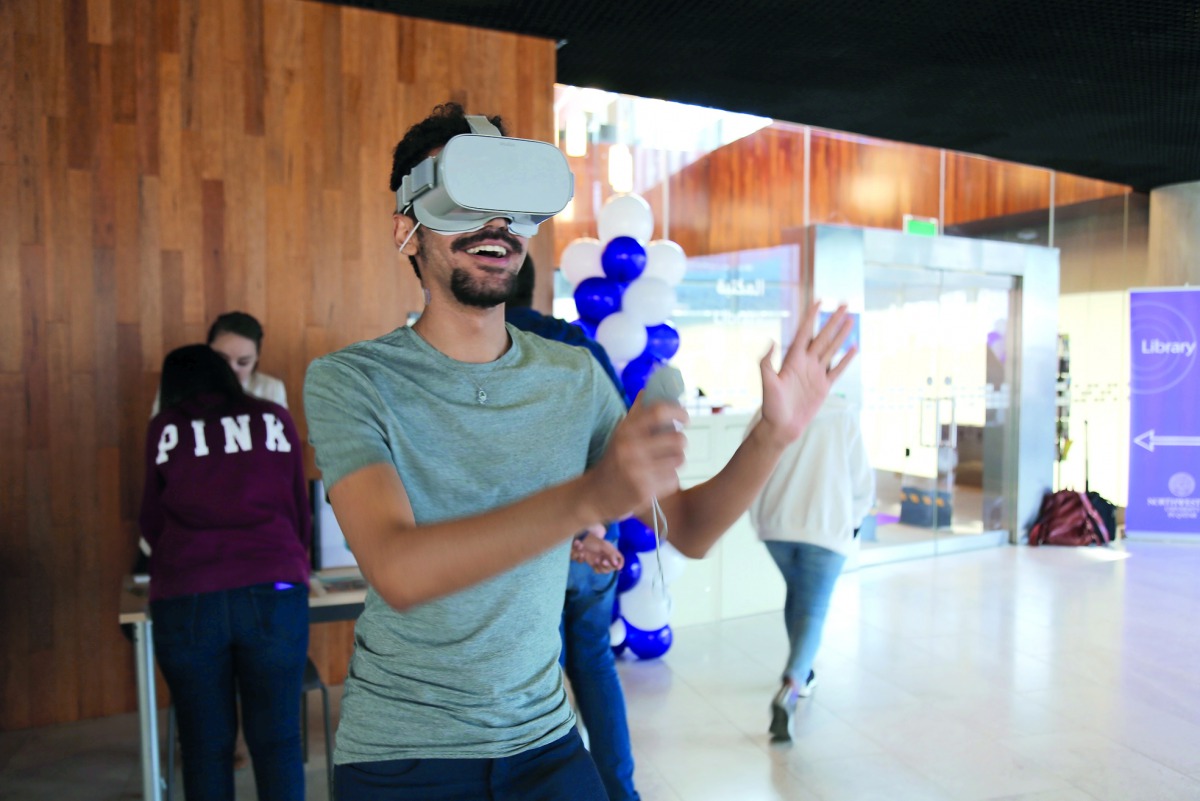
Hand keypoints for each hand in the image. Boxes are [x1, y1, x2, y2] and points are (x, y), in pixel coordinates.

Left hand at [570, 525, 624, 572]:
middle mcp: (608, 557)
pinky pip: (597, 570)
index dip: (621, 563)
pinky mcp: (594, 564)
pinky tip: (593, 562)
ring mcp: (601, 561)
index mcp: (612, 552)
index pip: (620, 559)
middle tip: (603, 561)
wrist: (582, 541)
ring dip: (601, 567)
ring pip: (605, 570)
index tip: (617, 567)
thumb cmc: (593, 541)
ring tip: (596, 560)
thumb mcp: (603, 546)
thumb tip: (616, 564)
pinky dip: (595, 568)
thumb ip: (611, 554)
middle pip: (612, 567)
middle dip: (608, 566)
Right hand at [585, 399, 687, 522]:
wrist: (594, 494)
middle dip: (681, 442)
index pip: (659, 411)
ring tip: (664, 463)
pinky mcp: (644, 491)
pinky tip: (656, 480)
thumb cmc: (614, 460)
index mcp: (626, 430)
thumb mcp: (620, 434)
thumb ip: (636, 413)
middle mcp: (630, 449)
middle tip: (674, 446)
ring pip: (679, 460)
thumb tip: (648, 389)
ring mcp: (637, 471)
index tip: (685, 418)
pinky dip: (669, 480)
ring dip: (676, 462)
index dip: (678, 411)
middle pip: (677, 438)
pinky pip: (673, 480)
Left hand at [759, 301, 855, 443]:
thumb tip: (772, 341)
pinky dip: (846, 359)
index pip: (804, 332)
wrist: (782, 426)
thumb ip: (767, 362)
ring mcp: (816, 373)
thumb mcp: (767, 383)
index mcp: (792, 359)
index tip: (819, 301)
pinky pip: (837, 369)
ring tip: (851, 319)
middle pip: (822, 336)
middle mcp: (806, 363)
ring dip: (841, 334)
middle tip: (843, 304)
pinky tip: (854, 347)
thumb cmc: (771, 406)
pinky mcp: (824, 386)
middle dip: (832, 320)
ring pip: (832, 349)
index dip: (811, 317)